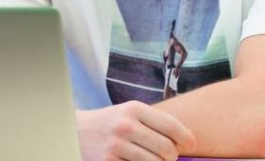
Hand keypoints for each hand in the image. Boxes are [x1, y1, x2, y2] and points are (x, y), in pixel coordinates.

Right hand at [76, 101, 194, 160]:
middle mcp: (126, 125)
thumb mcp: (128, 113)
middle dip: (172, 157)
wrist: (73, 131)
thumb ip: (153, 123)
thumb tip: (185, 140)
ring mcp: (115, 145)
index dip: (186, 138)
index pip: (171, 125)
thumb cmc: (109, 124)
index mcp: (134, 109)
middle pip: (166, 148)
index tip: (191, 145)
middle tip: (168, 158)